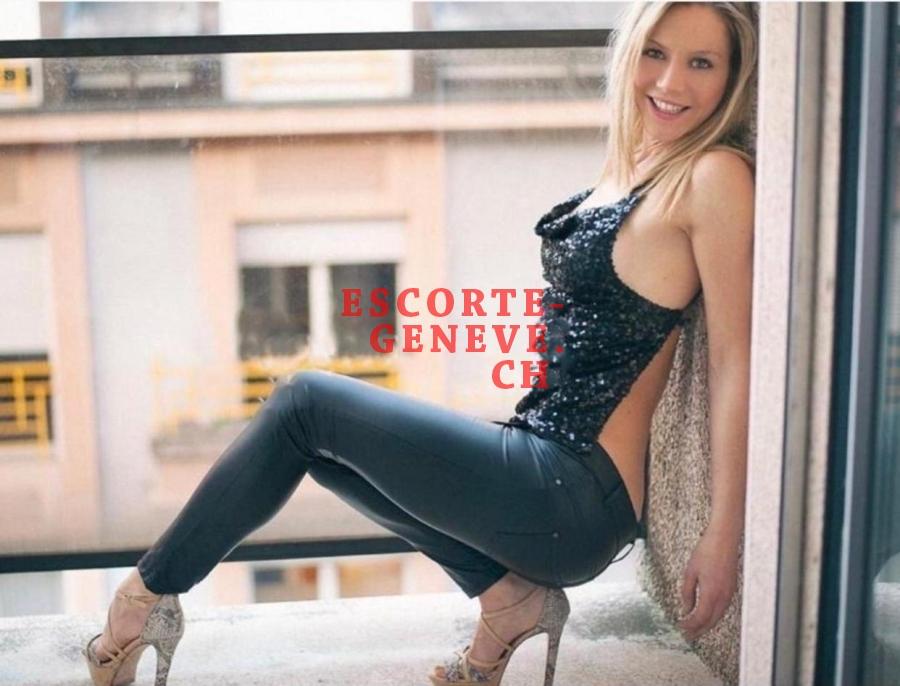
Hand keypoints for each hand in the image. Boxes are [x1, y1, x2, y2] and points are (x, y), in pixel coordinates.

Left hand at [677, 526, 739, 641]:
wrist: (724, 539)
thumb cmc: (707, 551)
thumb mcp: (690, 572)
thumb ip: (687, 592)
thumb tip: (686, 608)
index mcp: (711, 593)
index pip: (700, 618)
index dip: (690, 626)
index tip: (681, 628)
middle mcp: (723, 597)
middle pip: (710, 621)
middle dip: (698, 630)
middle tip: (687, 635)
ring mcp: (729, 593)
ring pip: (718, 616)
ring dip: (706, 624)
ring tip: (694, 628)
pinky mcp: (731, 589)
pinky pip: (722, 608)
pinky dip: (713, 615)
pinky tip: (705, 614)